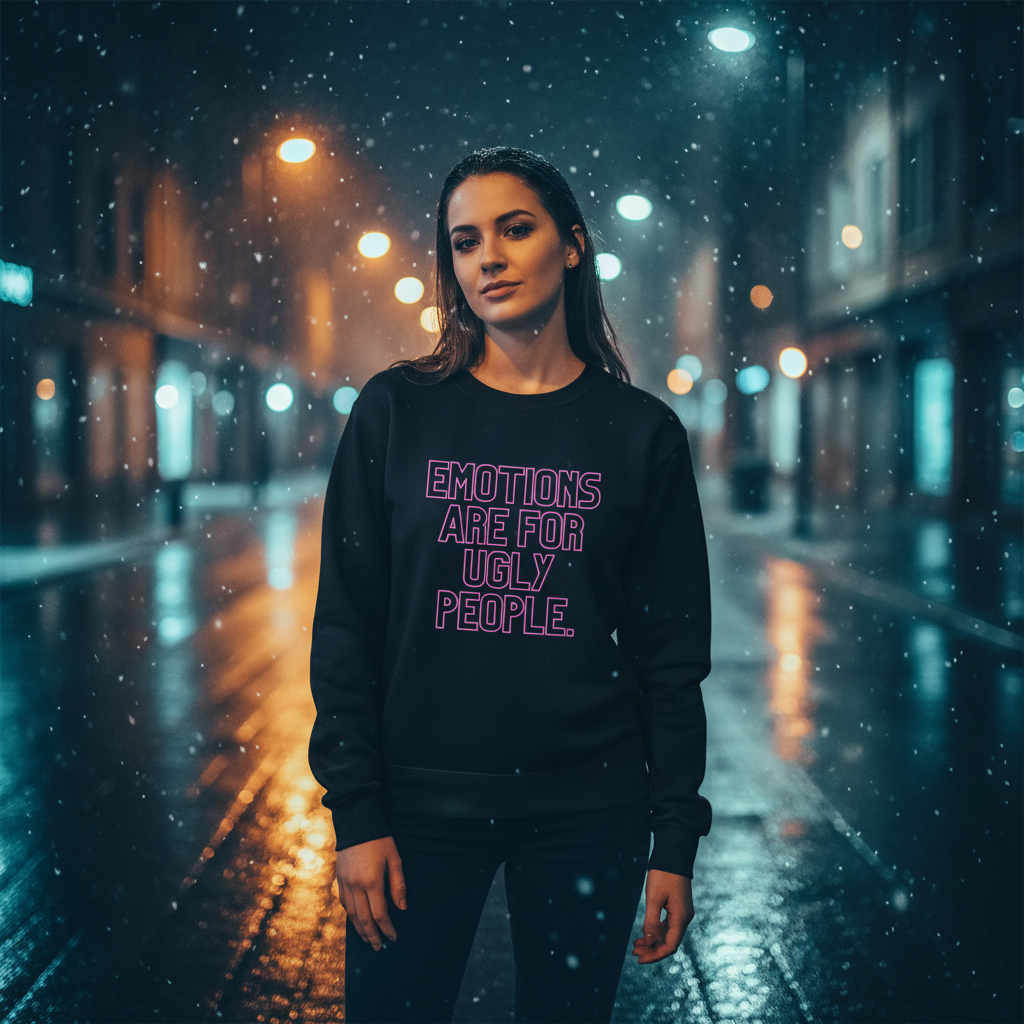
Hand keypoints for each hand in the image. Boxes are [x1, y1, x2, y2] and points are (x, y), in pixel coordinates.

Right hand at [336, 836, 406, 950]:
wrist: (356, 823)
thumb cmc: (379, 840)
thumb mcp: (394, 859)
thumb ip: (398, 885)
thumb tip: (402, 908)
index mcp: (371, 882)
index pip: (380, 914)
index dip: (387, 928)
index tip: (394, 937)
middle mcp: (356, 886)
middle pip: (364, 919)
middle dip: (372, 935)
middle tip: (379, 947)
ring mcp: (345, 884)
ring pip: (351, 914)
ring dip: (360, 930)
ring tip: (368, 940)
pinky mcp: (339, 879)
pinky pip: (344, 904)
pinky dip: (351, 916)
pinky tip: (357, 921)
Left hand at [631, 869, 693, 964]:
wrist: (673, 855)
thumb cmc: (663, 874)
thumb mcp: (654, 898)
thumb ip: (651, 921)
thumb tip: (649, 941)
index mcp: (681, 918)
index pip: (670, 945)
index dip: (655, 955)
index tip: (640, 959)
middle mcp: (684, 918)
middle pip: (669, 942)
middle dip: (652, 949)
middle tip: (634, 952)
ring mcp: (682, 913)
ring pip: (668, 934)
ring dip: (653, 941)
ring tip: (636, 945)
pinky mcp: (677, 907)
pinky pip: (667, 925)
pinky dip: (656, 931)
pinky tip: (644, 934)